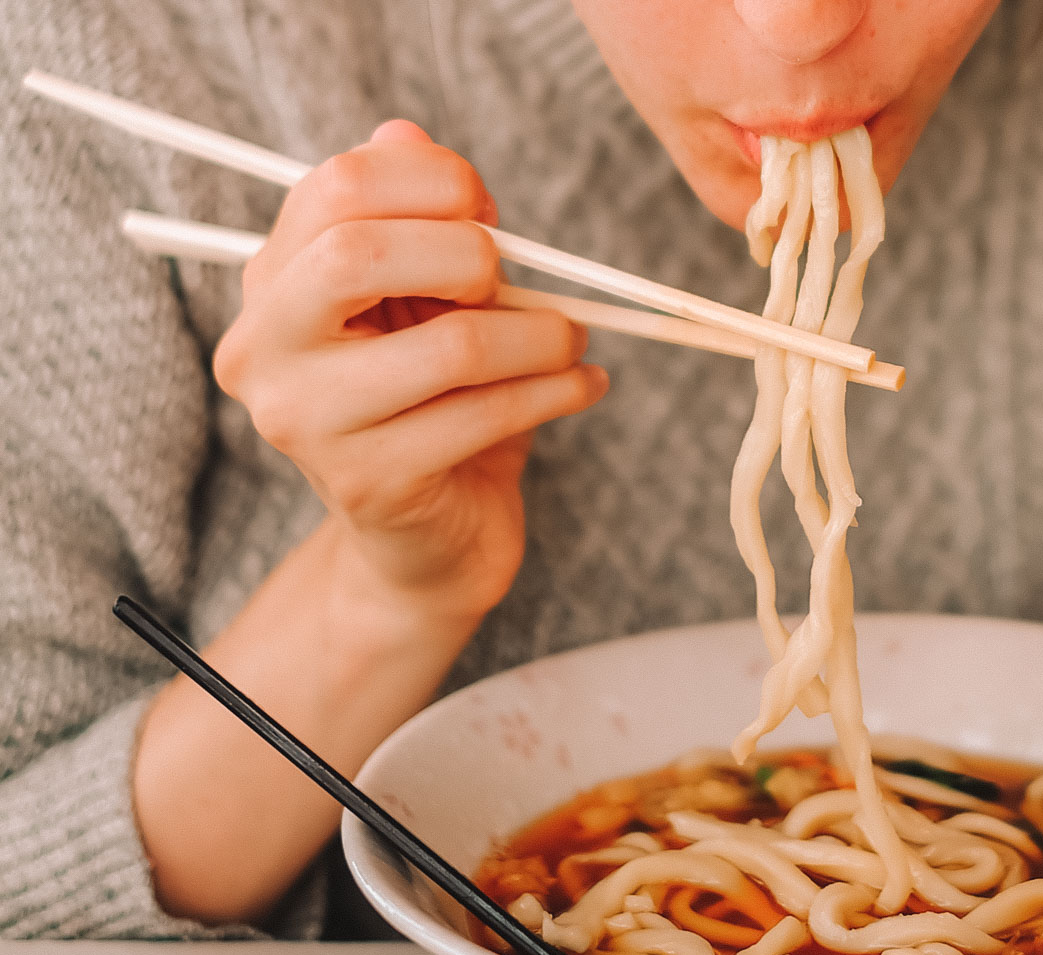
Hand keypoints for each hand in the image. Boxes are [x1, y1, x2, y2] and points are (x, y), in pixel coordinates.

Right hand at [213, 120, 607, 625]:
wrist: (428, 540)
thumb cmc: (433, 403)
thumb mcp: (425, 302)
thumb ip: (415, 221)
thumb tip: (405, 135)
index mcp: (273, 283)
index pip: (335, 187)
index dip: (430, 180)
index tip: (486, 209)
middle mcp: (266, 349)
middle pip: (360, 251)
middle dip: (471, 254)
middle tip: (518, 280)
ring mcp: (307, 423)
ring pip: (452, 345)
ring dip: (542, 335)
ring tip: (574, 342)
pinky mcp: (369, 484)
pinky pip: (487, 415)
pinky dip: (558, 391)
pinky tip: (584, 386)